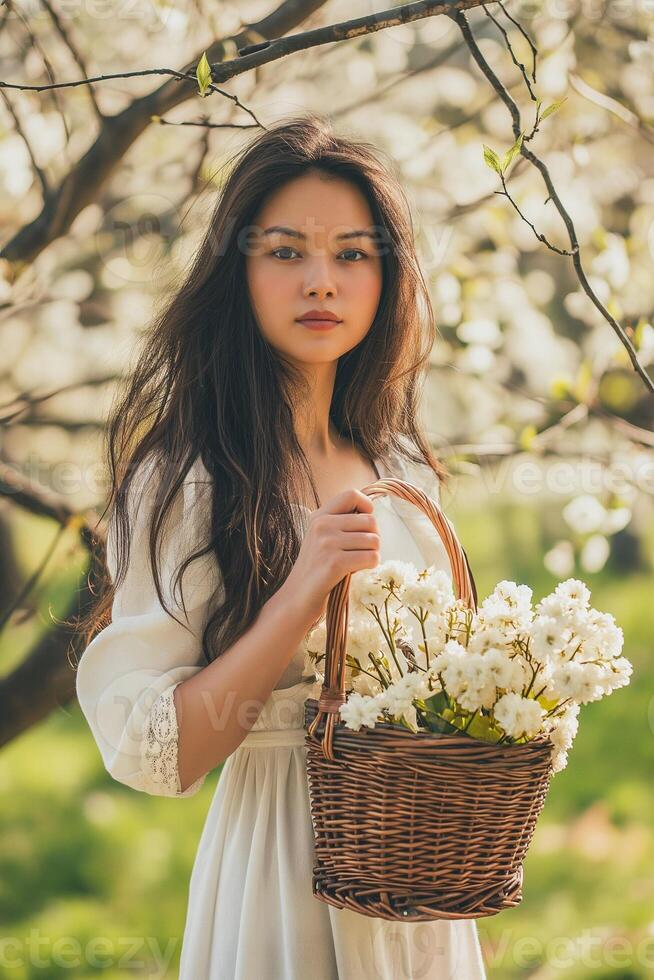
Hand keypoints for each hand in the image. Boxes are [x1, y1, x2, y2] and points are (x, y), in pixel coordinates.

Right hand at [284, 488, 379, 627]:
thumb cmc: (316, 569)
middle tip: (362, 551)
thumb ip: (340, 523)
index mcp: (319, 516)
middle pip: (370, 521)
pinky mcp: (334, 563)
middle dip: (374, 538)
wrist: (296, 598)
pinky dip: (371, 565)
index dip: (367, 507)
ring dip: (373, 554)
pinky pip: (371, 557)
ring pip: (374, 540)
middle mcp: (322, 525)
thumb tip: (372, 514)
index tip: (365, 525)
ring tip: (357, 563)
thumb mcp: (321, 538)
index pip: (352, 494)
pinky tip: (357, 571)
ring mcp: (327, 544)